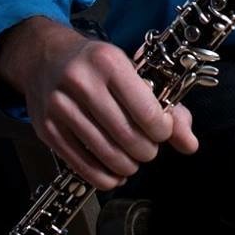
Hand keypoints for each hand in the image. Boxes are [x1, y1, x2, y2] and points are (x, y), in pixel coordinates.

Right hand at [0, 15, 200, 190]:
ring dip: (128, 166)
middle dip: (147, 151)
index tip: (162, 132)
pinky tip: (115, 172)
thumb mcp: (132, 72)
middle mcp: (81, 82)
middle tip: (148, 148)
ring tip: (133, 160)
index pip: (147, 111)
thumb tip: (190, 144)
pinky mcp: (46, 129)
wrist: (45, 57)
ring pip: (106, 154)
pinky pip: (82, 165)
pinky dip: (105, 177)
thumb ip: (167, 107)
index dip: (162, 130)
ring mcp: (60, 107)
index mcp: (109, 62)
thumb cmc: (96, 65)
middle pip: (127, 136)